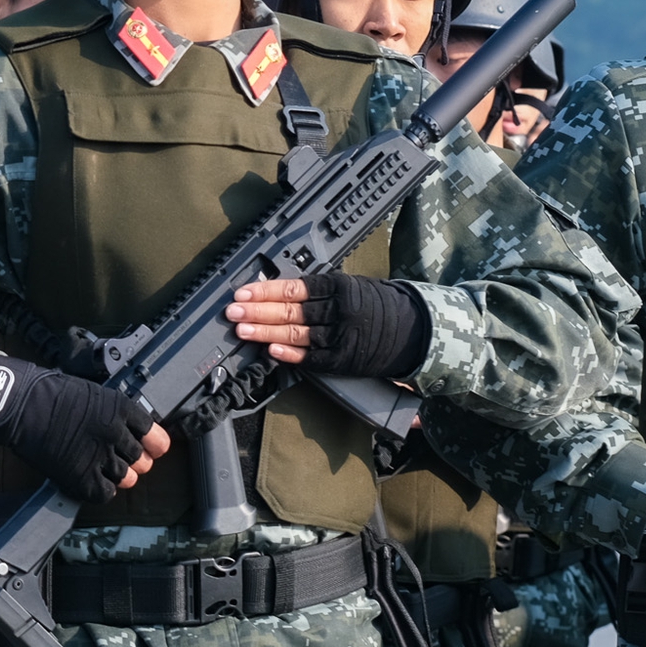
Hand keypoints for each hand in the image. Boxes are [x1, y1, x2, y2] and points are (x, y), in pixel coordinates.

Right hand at [0, 356, 169, 503]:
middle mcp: (116, 435)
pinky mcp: (82, 479)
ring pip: (126, 478)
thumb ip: (113, 412)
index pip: (153, 434)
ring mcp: (100, 458)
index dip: (153, 443)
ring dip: (118, 475)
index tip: (152, 447)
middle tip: (121, 458)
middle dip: (135, 460)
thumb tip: (126, 428)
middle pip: (141, 459)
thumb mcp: (93, 394)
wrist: (22, 406)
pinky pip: (105, 493)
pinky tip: (92, 479)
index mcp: (121, 409)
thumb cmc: (50, 392)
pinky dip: (101, 489)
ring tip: (103, 469)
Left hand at [226, 273, 430, 377]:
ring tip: (242, 330)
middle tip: (233, 311)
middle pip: (291, 311)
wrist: (413, 330)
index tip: (243, 292)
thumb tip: (276, 291)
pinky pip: (312, 358)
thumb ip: (317, 290)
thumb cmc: (376, 305)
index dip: (266, 291)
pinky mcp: (343, 360)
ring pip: (297, 334)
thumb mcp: (350, 286)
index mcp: (338, 286)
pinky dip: (290, 354)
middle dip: (258, 311)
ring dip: (266, 332)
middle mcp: (339, 311)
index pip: (294, 288)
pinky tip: (270, 351)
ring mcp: (341, 337)